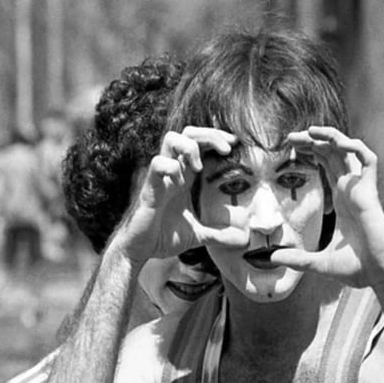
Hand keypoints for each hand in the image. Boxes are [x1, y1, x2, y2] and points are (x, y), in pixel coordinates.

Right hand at [118, 127, 248, 266]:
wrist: (139, 249)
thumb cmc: (164, 236)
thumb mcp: (198, 235)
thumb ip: (220, 234)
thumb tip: (244, 239)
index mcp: (185, 175)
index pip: (199, 142)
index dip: (216, 136)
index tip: (234, 144)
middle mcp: (173, 170)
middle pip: (187, 133)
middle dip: (209, 134)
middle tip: (226, 149)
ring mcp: (161, 177)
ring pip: (170, 139)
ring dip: (189, 146)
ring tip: (199, 167)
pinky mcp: (150, 188)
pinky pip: (157, 164)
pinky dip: (172, 168)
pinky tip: (180, 184)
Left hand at [269, 129, 383, 285]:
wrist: (381, 276)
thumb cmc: (358, 268)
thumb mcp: (319, 263)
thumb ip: (297, 259)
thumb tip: (271, 259)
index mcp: (341, 198)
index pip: (326, 163)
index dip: (310, 150)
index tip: (289, 145)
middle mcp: (350, 189)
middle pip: (333, 152)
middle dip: (313, 140)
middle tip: (290, 138)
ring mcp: (361, 188)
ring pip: (350, 149)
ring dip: (331, 136)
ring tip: (310, 131)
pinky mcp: (370, 193)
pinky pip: (368, 160)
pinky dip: (355, 147)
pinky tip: (338, 144)